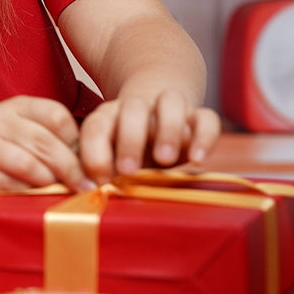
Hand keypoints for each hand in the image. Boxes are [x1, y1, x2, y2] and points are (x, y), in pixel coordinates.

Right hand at [0, 96, 88, 192]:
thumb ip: (52, 137)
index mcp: (17, 106)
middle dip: (72, 170)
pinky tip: (29, 195)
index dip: (77, 141)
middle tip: (86, 187)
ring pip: (30, 166)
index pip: (57, 117)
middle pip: (47, 144)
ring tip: (57, 191)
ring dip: (49, 183)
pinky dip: (24, 192)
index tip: (86, 161)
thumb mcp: (22, 127)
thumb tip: (92, 162)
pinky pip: (8, 185)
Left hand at [78, 90, 220, 183]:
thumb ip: (97, 169)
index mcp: (109, 116)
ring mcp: (169, 109)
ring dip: (168, 130)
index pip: (96, 126)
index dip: (95, 152)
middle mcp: (138, 107)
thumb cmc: (124, 148)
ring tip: (165, 160)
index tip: (100, 180)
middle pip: (133, 108)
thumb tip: (86, 191)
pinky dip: (204, 137)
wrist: (154, 115)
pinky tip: (197, 160)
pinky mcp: (198, 117)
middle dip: (130, 139)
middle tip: (128, 170)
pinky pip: (207, 118)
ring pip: (171, 102)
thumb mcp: (108, 157)